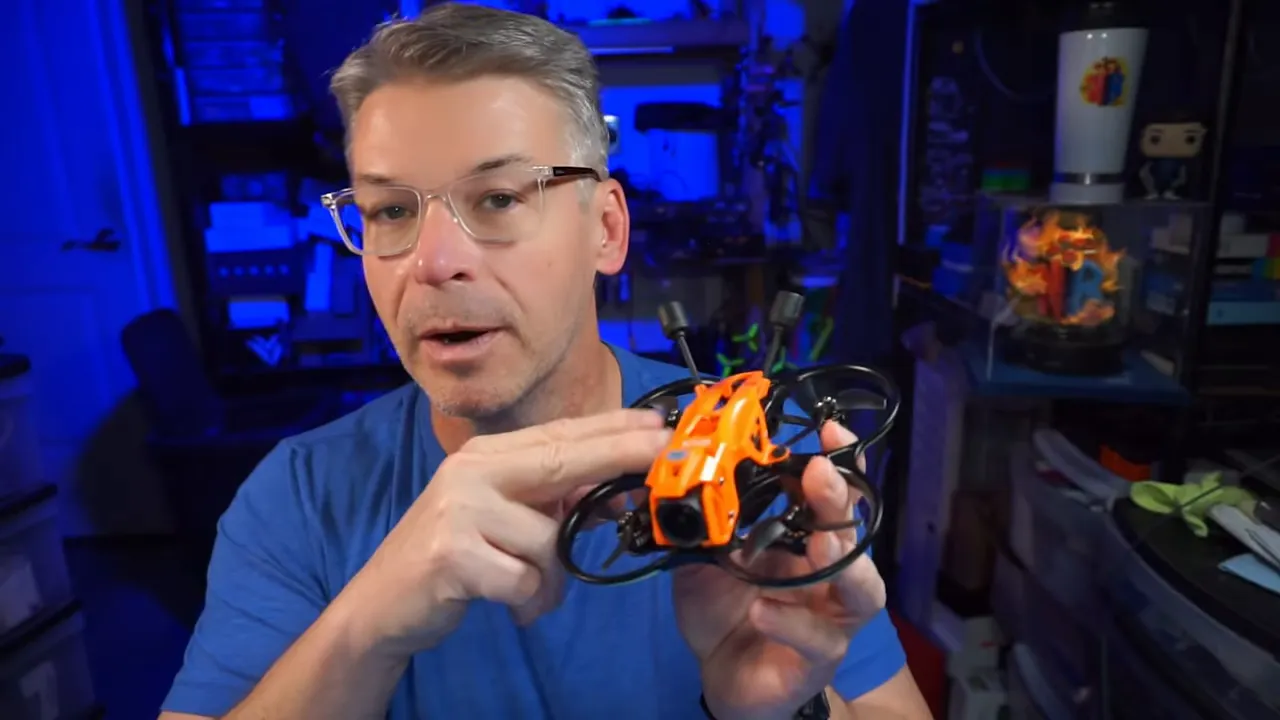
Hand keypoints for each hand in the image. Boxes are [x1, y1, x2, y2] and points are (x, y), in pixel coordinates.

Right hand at [345, 409, 669, 658]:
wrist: (383, 604)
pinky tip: (508, 603)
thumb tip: (620, 492)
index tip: (658, 423)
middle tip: (664, 451)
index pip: (561, 434)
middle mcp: (471, 471)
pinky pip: (524, 580)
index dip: (613, 427)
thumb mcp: (505, 520)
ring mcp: (459, 510)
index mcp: (487, 455)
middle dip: (619, 454)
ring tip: (526, 590)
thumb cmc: (455, 557)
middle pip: (562, 459)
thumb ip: (556, 503)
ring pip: (548, 540)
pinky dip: (527, 600)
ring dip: (549, 579)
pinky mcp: (451, 554)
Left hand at [673, 422, 886, 719]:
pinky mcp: (818, 660)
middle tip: (819, 472)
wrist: (722, 678)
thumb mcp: (704, 558)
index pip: (832, 495)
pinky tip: (762, 608)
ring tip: (819, 541)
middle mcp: (830, 574)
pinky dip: (792, 622)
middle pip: (852, 531)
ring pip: (862, 587)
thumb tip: (675, 473)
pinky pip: (818, 640)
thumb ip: (701, 522)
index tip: (828, 428)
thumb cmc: (724, 611)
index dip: (839, 461)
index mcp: (806, 541)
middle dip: (839, 499)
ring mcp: (831, 618)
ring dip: (839, 559)